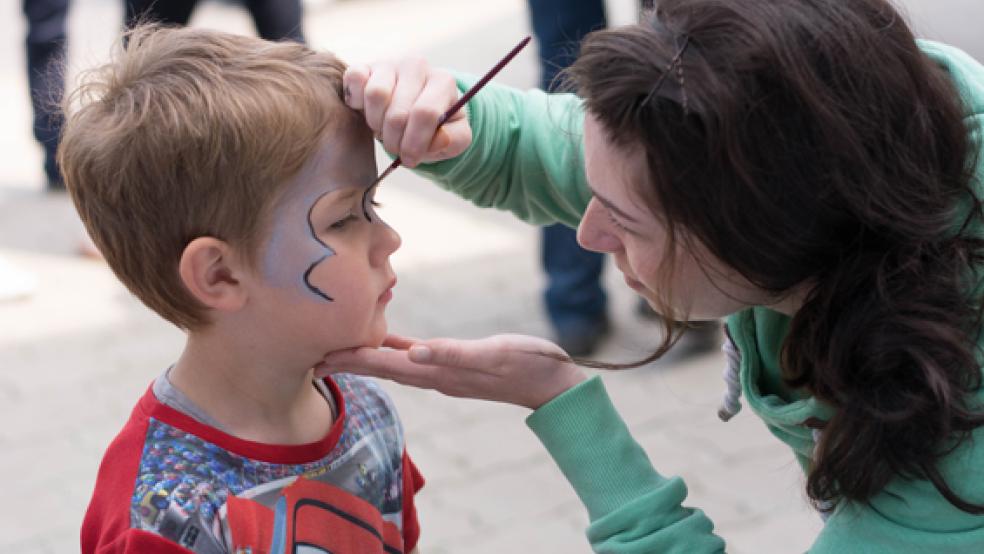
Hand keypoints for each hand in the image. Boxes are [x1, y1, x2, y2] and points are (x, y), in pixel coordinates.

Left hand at [315, 334, 587, 409]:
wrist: (556, 383)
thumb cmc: (530, 365)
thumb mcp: (492, 355)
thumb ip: (453, 354)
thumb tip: (413, 352)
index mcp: (440, 372)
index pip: (387, 366)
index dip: (354, 361)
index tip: (320, 358)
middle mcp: (437, 375)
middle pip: (383, 368)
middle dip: (349, 363)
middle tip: (313, 358)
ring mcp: (446, 372)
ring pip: (396, 364)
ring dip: (367, 358)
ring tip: (339, 351)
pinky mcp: (456, 363)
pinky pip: (417, 355)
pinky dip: (397, 348)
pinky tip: (388, 339)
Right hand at [344, 58, 472, 167]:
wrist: (413, 110)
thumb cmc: (435, 126)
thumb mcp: (454, 138)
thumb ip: (454, 140)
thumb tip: (439, 137)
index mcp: (443, 82)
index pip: (425, 113)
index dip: (414, 143)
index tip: (409, 159)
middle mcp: (416, 66)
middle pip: (398, 112)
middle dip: (394, 140)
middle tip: (396, 147)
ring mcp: (389, 64)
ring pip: (375, 95)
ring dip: (376, 123)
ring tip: (384, 130)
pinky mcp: (365, 66)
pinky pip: (355, 79)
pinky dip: (356, 102)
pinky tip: (366, 112)